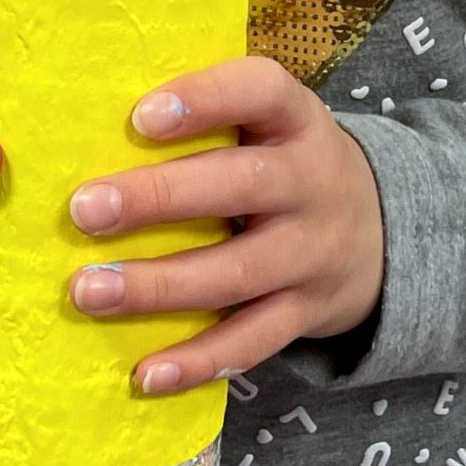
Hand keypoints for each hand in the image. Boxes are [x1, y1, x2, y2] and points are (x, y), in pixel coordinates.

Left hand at [66, 59, 383, 394]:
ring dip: (159, 286)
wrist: (382, 230)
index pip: (261, 92)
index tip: (141, 117)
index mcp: (296, 120)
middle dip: (159, 198)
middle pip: (241, 186)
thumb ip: (208, 116)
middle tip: (84, 210)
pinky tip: (144, 374)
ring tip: (89, 290)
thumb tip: (92, 116)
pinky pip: (252, 340)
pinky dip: (198, 360)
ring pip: (237, 271)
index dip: (205, 99)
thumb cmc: (283, 162)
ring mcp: (313, 253)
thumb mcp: (269, 122)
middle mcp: (312, 182)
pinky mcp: (306, 312)